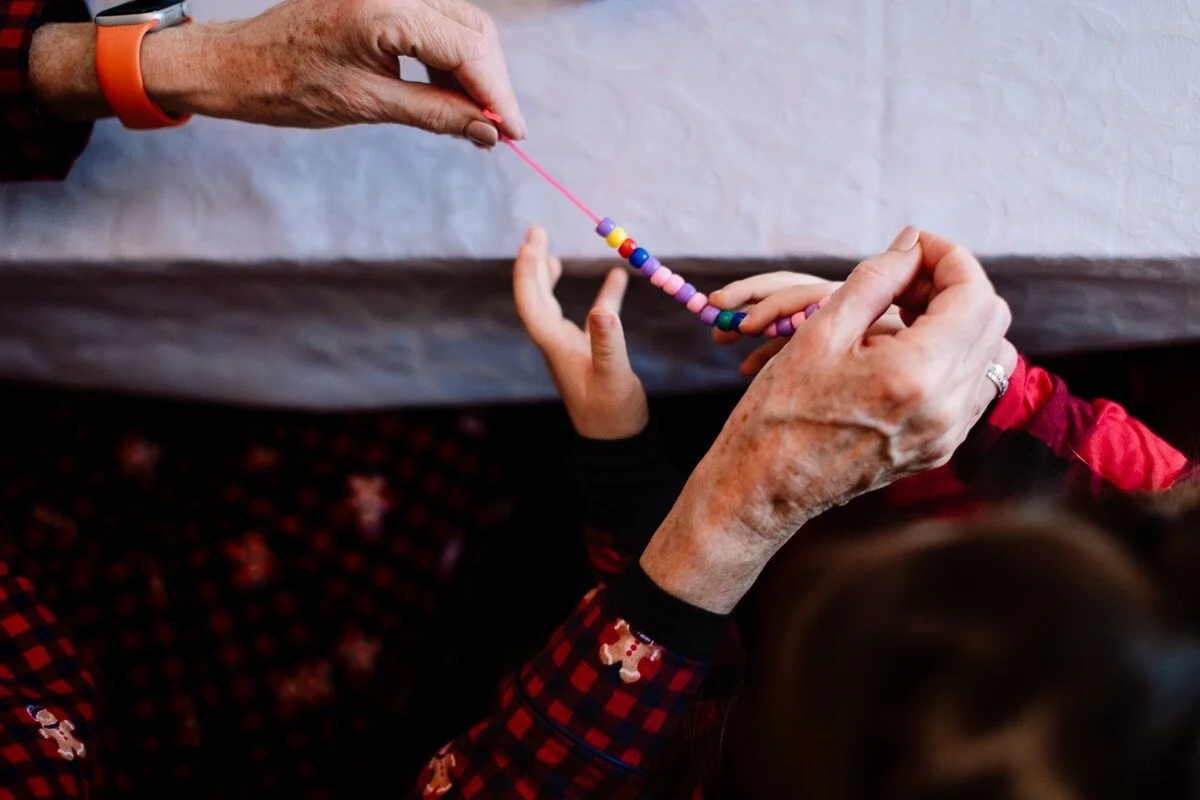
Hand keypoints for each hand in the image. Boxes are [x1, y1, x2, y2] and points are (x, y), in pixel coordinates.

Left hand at [31, 0, 522, 143]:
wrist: (238, 63)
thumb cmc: (289, 86)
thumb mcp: (368, 106)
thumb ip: (437, 116)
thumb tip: (491, 133)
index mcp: (383, 11)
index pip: (467, 47)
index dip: (497, 94)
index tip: (516, 134)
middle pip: (473, 30)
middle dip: (491, 82)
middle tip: (499, 133)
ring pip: (460, 26)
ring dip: (473, 74)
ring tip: (474, 121)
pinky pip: (437, 25)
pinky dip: (451, 62)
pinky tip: (449, 97)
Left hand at [514, 227, 648, 440]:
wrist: (616, 443)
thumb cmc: (612, 413)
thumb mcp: (613, 377)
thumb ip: (608, 343)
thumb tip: (602, 310)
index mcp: (555, 345)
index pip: (532, 300)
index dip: (528, 269)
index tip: (533, 240)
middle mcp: (556, 343)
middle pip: (536, 297)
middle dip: (534, 263)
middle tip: (536, 231)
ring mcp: (572, 347)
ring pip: (554, 305)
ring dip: (551, 278)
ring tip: (553, 253)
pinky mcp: (591, 353)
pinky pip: (592, 317)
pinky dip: (603, 296)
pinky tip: (616, 277)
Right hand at [641, 227, 1017, 612]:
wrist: (764, 487)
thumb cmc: (779, 412)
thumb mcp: (819, 333)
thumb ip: (875, 279)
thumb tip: (912, 243)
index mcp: (916, 373)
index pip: (973, 294)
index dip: (948, 257)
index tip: (913, 247)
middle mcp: (946, 408)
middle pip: (991, 320)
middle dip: (955, 285)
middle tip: (905, 277)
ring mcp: (947, 435)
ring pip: (990, 354)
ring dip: (958, 320)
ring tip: (904, 312)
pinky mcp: (939, 450)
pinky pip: (971, 389)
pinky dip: (951, 356)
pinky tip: (904, 350)